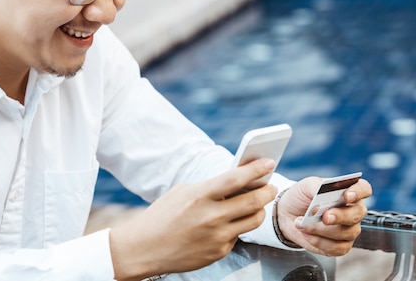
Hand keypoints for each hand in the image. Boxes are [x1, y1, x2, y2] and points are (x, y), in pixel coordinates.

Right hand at [109, 158, 277, 280]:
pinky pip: (238, 235)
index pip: (236, 179)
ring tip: (256, 203)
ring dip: (259, 210)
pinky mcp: (218, 252)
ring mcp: (216, 236)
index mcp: (200, 195)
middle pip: (253, 201)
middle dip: (267, 191)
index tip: (269, 163)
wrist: (144, 248)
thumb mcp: (183, 192)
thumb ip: (209, 188)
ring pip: (254, 220)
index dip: (256, 169)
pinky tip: (230, 222)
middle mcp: (211, 216)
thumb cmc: (162, 216)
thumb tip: (237, 182)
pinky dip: (237, 227)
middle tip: (270, 187)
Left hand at [277, 176, 371, 255]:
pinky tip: (306, 234)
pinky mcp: (341, 246)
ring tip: (302, 224)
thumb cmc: (302, 197)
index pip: (363, 189)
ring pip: (344, 233)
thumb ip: (316, 186)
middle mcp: (352, 211)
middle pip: (356, 214)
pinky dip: (319, 242)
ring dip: (320, 229)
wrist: (288, 214)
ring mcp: (349, 230)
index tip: (347, 196)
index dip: (358, 192)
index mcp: (348, 192)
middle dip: (340, 216)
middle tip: (325, 217)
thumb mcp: (306, 185)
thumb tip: (322, 193)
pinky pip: (337, 248)